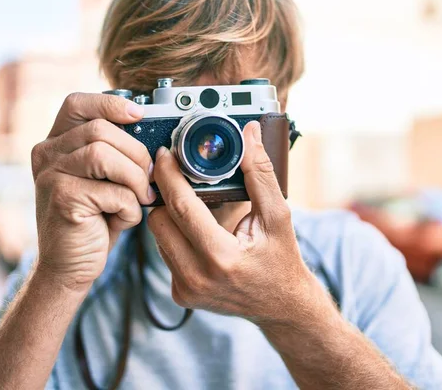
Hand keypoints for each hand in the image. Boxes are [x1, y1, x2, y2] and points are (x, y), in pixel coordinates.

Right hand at [31, 93, 155, 289]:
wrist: (69, 266)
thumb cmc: (93, 221)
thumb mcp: (102, 180)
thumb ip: (115, 154)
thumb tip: (154, 137)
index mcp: (56, 144)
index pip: (77, 104)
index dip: (110, 103)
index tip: (139, 114)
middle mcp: (47, 154)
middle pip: (100, 129)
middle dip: (136, 152)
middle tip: (149, 176)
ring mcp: (50, 175)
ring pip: (105, 155)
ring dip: (135, 179)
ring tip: (141, 198)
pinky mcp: (63, 199)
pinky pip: (112, 191)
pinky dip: (130, 208)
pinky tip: (123, 219)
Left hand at [148, 121, 315, 323]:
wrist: (282, 307)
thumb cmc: (282, 260)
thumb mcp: (278, 216)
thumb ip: (260, 173)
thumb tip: (249, 135)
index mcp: (221, 257)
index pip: (181, 208)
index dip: (170, 176)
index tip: (165, 154)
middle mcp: (197, 278)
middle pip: (160, 220)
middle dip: (167, 194)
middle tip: (179, 176)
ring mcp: (185, 289)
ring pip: (158, 236)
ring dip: (170, 215)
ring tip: (192, 203)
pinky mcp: (180, 295)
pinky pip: (165, 253)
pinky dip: (176, 236)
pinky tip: (196, 230)